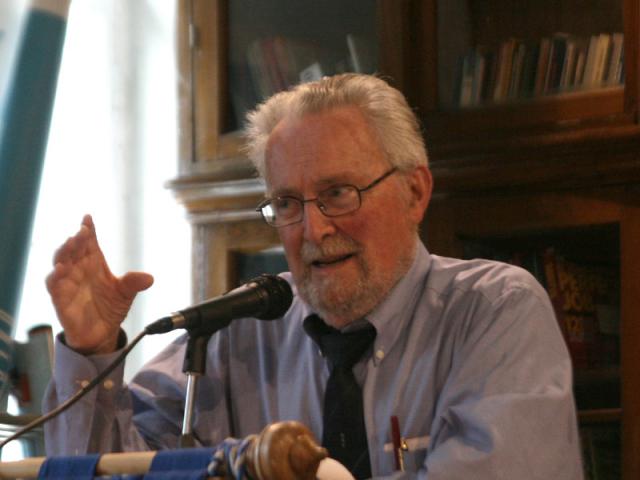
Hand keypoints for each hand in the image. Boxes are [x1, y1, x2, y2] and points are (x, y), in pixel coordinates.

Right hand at [46, 215, 153, 353]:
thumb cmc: (111, 307)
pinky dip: (55, 276)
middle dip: (76, 239)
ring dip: (63, 252)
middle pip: (73, 249)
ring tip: (70, 243)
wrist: (103, 333)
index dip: (88, 229)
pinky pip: (54, 285)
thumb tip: (149, 278)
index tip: (88, 217)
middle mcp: (79, 270)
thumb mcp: (126, 293)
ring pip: (60, 262)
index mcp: (94, 263)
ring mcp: (68, 283)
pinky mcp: (60, 299)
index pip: (89, 242)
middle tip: (82, 231)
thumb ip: (134, 283)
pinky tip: (60, 269)